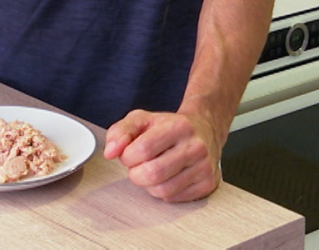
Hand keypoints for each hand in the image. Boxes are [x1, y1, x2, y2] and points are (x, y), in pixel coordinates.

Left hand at [103, 109, 222, 201]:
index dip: (128, 156)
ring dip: (148, 185)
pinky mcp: (208, 184)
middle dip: (136, 174)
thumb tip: (110, 152)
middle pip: (153, 174)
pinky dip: (163, 191)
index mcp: (178, 126)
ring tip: (152, 170)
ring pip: (163, 190)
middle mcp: (195, 146)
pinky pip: (174, 199)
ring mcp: (204, 167)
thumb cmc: (169, 126)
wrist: (205, 129)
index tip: (129, 154)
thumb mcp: (141, 119)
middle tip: (138, 166)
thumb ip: (120, 132)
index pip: (143, 149)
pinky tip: (166, 177)